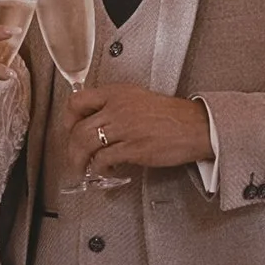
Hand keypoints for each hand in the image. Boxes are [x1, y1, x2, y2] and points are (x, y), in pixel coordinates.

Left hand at [62, 84, 212, 178]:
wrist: (197, 126)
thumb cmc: (172, 115)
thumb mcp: (138, 99)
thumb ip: (115, 106)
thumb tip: (95, 121)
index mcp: (117, 93)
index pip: (77, 101)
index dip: (68, 119)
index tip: (69, 130)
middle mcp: (117, 108)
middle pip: (78, 128)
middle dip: (70, 148)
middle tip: (73, 157)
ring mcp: (125, 128)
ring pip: (86, 144)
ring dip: (80, 161)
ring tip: (83, 169)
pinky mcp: (133, 148)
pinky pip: (103, 160)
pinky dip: (99, 169)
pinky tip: (105, 171)